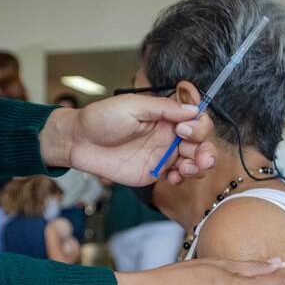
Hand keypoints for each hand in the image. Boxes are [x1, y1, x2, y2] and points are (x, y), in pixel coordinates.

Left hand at [40, 95, 216, 185]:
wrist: (79, 142)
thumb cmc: (101, 118)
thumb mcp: (132, 105)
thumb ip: (163, 108)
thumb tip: (193, 110)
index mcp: (165, 115)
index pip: (195, 118)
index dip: (198, 125)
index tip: (184, 129)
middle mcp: (168, 134)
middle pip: (200, 142)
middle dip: (205, 149)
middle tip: (196, 155)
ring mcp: (162, 154)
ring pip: (193, 161)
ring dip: (198, 166)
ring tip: (188, 169)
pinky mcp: (154, 172)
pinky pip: (176, 177)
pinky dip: (182, 178)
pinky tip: (174, 178)